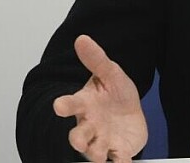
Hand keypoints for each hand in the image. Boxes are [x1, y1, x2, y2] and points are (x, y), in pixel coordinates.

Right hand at [53, 35, 148, 162]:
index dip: (64, 105)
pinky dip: (119, 162)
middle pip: (78, 134)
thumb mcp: (110, 73)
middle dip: (77, 139)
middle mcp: (89, 125)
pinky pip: (117, 159)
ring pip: (94, 151)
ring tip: (100, 155)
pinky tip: (122, 162)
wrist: (131, 112)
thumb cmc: (114, 94)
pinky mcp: (117, 151)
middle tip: (77, 141)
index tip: (58, 105)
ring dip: (96, 154)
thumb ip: (96, 59)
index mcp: (85, 104)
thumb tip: (82, 39)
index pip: (71, 104)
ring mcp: (102, 140)